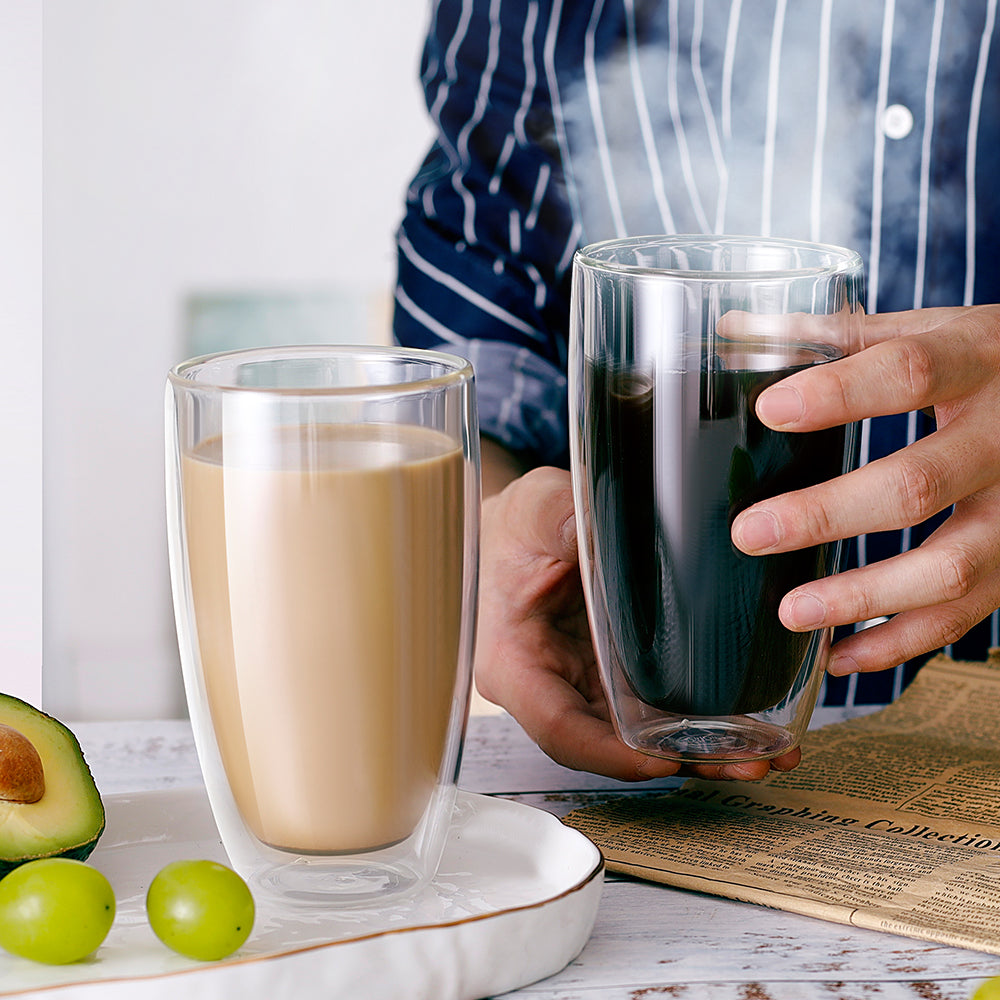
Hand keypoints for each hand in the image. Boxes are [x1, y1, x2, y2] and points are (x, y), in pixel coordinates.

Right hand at [475, 464, 801, 780]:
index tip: (665, 758)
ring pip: (635, 738)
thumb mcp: (533, 512)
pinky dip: (695, 724)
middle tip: (745, 763)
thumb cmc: (516, 529)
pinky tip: (747, 726)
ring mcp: (583, 687)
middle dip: (676, 760)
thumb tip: (588, 528)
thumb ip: (552, 519)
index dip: (611, 753)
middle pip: (607, 745)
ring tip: (761, 755)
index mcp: (514, 663)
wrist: (522, 530)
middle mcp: (550, 688)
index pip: (558, 727)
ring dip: (697, 751)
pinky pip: (651, 712)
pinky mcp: (611, 679)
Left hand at [731, 304, 999, 677]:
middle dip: (827, 514)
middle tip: (749, 533)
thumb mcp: (933, 329)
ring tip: (790, 612)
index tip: (770, 410)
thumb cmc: (989, 360)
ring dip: (864, 596)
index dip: (840, 393)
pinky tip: (840, 655)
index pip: (909, 373)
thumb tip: (736, 330)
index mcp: (978, 361)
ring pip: (951, 566)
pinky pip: (967, 615)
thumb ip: (840, 335)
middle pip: (918, 484)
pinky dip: (901, 641)